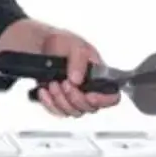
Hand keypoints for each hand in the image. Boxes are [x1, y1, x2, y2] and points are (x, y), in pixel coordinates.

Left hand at [0, 20, 117, 117]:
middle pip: (90, 108)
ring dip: (60, 99)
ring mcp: (75, 97)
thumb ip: (79, 61)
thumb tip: (78, 79)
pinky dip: (49, 103)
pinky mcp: (60, 102)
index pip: (112, 96)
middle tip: (65, 83)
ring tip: (53, 83)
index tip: (90, 95)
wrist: (43, 47)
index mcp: (99, 76)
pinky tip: (44, 90)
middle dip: (75, 97)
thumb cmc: (63, 44)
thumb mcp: (75, 46)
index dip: (104, 100)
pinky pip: (58, 112)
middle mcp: (89, 89)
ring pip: (73, 112)